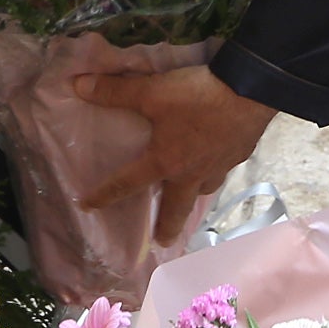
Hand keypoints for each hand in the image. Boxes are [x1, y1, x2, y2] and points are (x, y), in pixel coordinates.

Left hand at [75, 64, 276, 244]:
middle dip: (168, 227)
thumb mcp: (152, 91)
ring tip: (191, 195)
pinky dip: (217, 169)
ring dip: (194, 197)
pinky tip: (218, 160)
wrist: (250, 91)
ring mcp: (218, 166)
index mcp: (164, 162)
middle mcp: (190, 172)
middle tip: (162, 242)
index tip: (88, 207)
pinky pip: (224, 169)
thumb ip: (115, 91)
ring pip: (203, 190)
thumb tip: (78, 86)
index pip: (126, 183)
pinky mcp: (240, 154)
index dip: (104, 195)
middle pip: (177, 208)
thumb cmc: (197, 97)